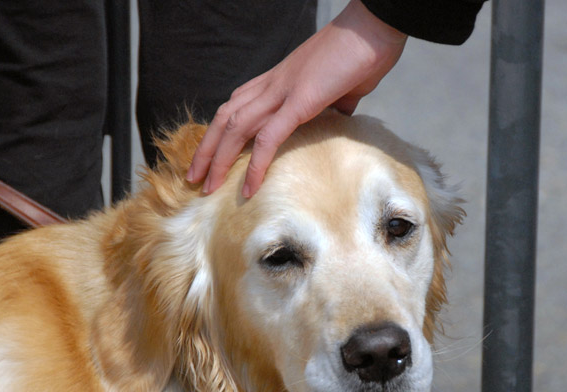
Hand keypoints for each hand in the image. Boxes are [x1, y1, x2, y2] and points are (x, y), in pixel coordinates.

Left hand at [186, 0, 406, 196]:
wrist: (374, 27)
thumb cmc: (365, 52)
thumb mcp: (346, 86)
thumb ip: (338, 102)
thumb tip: (341, 114)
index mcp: (281, 80)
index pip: (238, 105)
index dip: (221, 131)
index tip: (212, 155)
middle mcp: (273, 84)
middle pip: (226, 118)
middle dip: (206, 149)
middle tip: (192, 177)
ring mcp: (283, 91)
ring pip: (236, 128)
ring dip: (218, 159)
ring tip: (207, 187)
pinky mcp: (299, 101)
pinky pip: (269, 138)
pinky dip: (255, 165)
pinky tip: (249, 188)